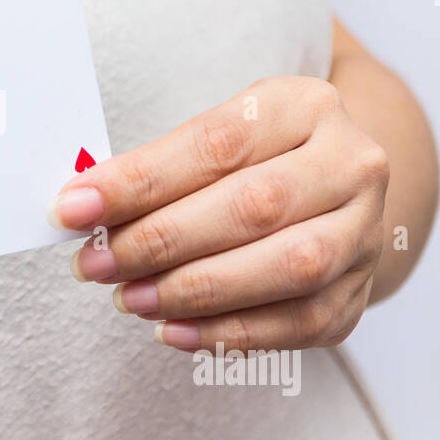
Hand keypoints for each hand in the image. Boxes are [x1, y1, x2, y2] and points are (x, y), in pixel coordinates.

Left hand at [49, 77, 389, 351]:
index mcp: (305, 107)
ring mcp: (365, 231)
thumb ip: (158, 169)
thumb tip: (80, 208)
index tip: (74, 207)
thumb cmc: (255, 160)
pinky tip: (171, 330)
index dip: (140, 181)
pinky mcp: (360, 291)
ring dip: (195, 290)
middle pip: (254, 206)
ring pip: (287, 267)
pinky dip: (229, 332)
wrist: (336, 188)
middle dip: (160, 241)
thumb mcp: (216, 137)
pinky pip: (299, 322)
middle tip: (95, 261)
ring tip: (128, 298)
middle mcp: (350, 164)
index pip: (216, 144)